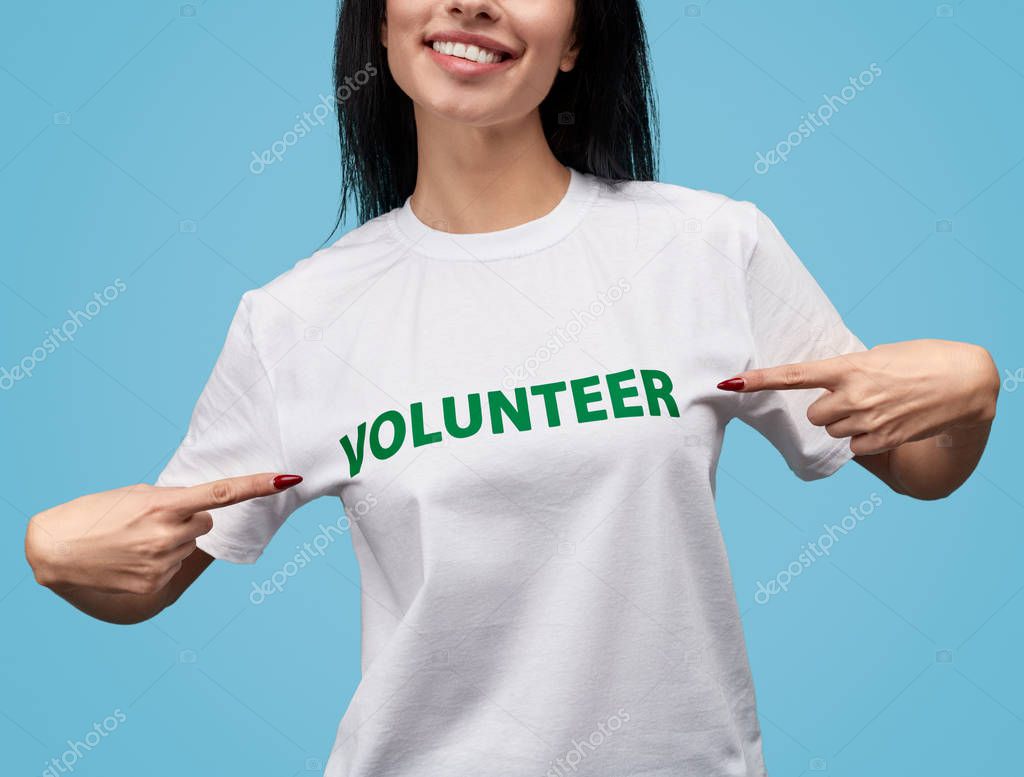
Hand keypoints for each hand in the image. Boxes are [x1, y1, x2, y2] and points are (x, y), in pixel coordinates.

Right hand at [25, 473, 301, 594]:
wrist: (55, 550)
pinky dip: (159, 561)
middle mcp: (168, 533)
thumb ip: (171, 500)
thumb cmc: (96, 514)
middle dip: (188, 519)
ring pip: (189, 544)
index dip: (258, 485)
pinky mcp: (154, 584)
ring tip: (135, 540)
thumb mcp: (135, 496)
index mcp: (165, 503)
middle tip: (152, 521)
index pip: (223, 493)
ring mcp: (162, 561)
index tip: (286, 478)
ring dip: (171, 540)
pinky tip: (131, 559)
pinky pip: (173, 566)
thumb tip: (199, 509)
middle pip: (205, 522)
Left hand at [717, 339, 999, 455]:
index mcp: (850, 367)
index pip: (794, 376)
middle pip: (814, 415)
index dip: (758, 380)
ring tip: (878, 408)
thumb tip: (826, 388)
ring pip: (833, 431)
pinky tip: (888, 423)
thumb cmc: (920, 361)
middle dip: (828, 409)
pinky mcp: (884, 440)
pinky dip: (865, 438)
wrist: (967, 381)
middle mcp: (855, 395)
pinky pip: (855, 446)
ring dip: (847, 423)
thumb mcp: (880, 356)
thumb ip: (848, 372)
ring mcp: (870, 420)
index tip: (729, 383)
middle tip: (855, 398)